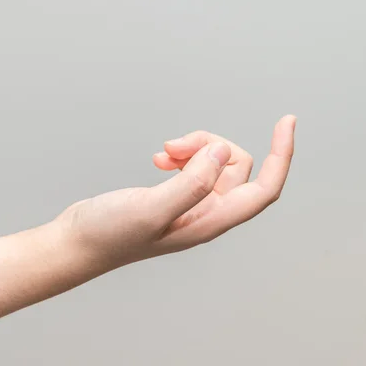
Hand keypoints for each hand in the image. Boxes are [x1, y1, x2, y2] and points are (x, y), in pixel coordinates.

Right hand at [53, 115, 295, 268]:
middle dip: (211, 145)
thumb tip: (222, 153)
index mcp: (210, 222)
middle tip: (173, 146)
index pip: (264, 189)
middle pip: (236, 167)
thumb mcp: (151, 209)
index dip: (281, 156)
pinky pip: (194, 166)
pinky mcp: (175, 197)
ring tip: (164, 152)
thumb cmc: (110, 234)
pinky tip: (160, 158)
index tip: (286, 122)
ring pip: (214, 163)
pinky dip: (181, 155)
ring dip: (194, 147)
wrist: (78, 243)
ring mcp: (191, 205)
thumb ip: (191, 184)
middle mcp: (207, 214)